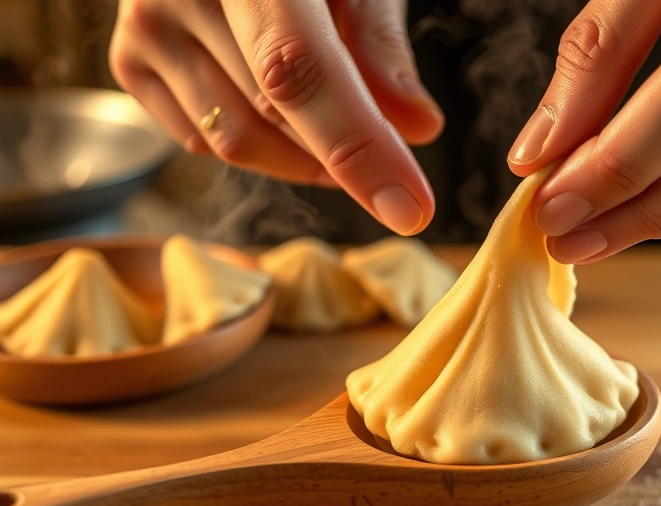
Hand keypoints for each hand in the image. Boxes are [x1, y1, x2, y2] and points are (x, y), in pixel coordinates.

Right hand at [109, 0, 443, 234]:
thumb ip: (381, 46)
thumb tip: (418, 129)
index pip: (298, 70)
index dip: (356, 145)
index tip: (410, 209)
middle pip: (273, 116)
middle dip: (343, 152)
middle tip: (391, 156)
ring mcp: (145, 28)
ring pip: (237, 143)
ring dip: (304, 157)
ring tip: (337, 124)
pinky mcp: (129, 61)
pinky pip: (206, 141)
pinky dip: (261, 144)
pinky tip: (281, 112)